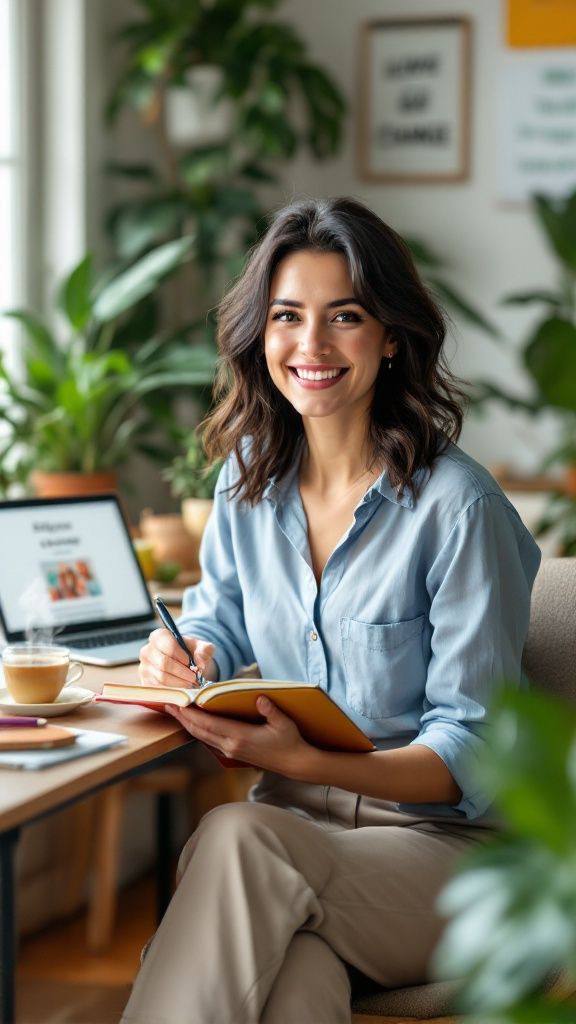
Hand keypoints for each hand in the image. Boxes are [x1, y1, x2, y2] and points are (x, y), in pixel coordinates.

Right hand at [139, 628, 217, 687]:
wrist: (182, 665)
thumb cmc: (190, 653)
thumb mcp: (201, 648)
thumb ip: (205, 650)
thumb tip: (201, 662)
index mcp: (158, 637)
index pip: (168, 645)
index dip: (181, 656)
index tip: (190, 662)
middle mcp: (147, 651)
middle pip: (164, 664)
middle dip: (182, 673)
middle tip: (194, 678)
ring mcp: (144, 668)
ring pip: (162, 678)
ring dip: (180, 683)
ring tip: (191, 684)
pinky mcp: (145, 683)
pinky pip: (159, 689)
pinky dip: (173, 691)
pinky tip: (183, 689)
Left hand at [165, 696, 311, 776]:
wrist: (294, 763)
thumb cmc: (290, 741)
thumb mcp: (284, 723)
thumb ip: (270, 710)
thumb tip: (260, 698)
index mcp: (240, 738)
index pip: (209, 725)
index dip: (192, 715)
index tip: (178, 704)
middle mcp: (231, 746)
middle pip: (200, 731)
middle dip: (183, 718)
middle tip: (168, 704)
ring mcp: (230, 751)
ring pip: (203, 737)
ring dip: (188, 725)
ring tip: (176, 711)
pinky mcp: (233, 752)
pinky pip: (210, 740)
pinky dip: (199, 730)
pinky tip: (194, 723)